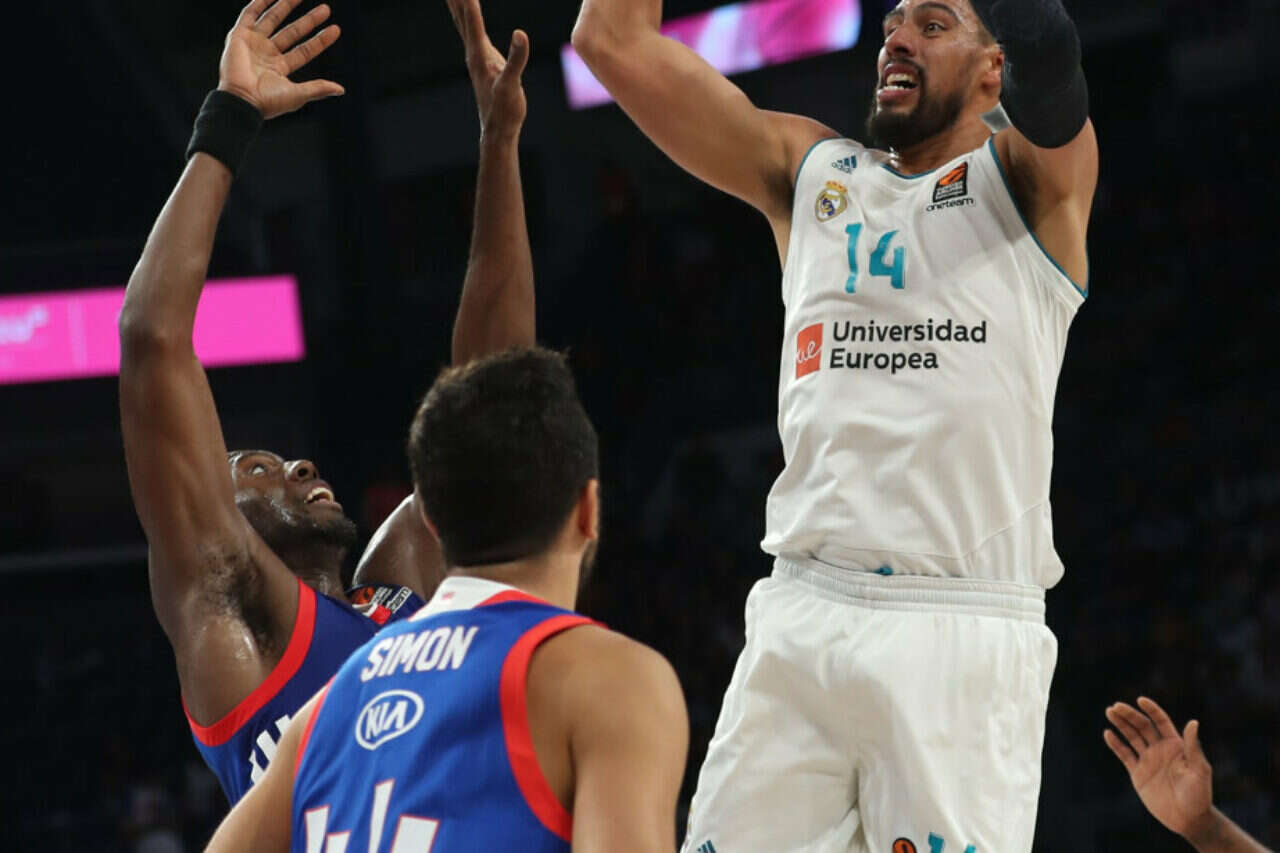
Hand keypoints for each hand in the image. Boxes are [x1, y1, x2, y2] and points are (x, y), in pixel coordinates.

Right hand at [218, 0, 344, 119]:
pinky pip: (249, 14)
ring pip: (272, 19)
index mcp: (279, 68)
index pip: (305, 51)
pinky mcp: (239, 36)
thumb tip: (340, 90)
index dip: (320, 40)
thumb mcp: (297, 95)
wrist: (242, 99)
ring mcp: (253, 44)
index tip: (336, 29)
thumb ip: (318, 88)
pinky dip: (259, 2)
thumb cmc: (268, 101)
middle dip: (309, 21)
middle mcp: (266, 54)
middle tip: (326, 9)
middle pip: (291, 32)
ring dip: (286, 6)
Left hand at [446, 0, 528, 141]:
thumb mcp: (512, 84)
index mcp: (480, 55)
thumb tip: (520, 34)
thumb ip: (516, 59)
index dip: (469, 2)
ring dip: (458, 7)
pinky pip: (472, 33)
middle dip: (456, 0)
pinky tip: (470, 17)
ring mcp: (476, 57)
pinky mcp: (482, 62)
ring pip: (463, 25)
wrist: (498, 129)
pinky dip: (469, 19)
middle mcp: (474, 54)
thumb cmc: (505, 109)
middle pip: (461, 19)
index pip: (472, 22)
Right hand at [1105, 697, 1214, 840]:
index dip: (1151, 710)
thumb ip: (1193, 747)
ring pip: (1131, 737)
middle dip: (1129, 715)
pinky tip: (1108, 733)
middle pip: (1142, 726)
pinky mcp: (1138, 773)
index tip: (1140, 700)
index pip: (1160, 721)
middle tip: (1116, 707)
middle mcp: (1160, 749)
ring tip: (1109, 712)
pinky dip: (1116, 744)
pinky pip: (1124, 755)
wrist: (1188, 819)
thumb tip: (1193, 722)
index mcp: (1175, 745)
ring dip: (1121, 724)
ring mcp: (1148, 760)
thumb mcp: (1199, 770)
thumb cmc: (1199, 795)